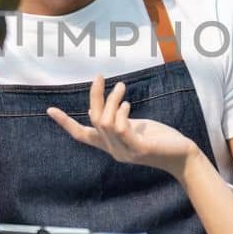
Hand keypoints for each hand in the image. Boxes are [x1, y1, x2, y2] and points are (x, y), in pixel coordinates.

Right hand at [46, 75, 200, 179]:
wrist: (183, 156)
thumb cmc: (161, 140)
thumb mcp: (135, 128)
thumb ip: (119, 120)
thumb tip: (103, 109)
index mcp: (111, 146)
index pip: (82, 136)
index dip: (66, 123)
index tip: (50, 110)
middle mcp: (114, 151)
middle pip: (94, 120)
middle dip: (95, 97)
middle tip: (99, 76)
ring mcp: (125, 152)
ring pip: (105, 122)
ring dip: (111, 100)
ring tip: (122, 87)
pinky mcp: (139, 149)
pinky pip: (121, 128)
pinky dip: (121, 113)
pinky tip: (127, 104)